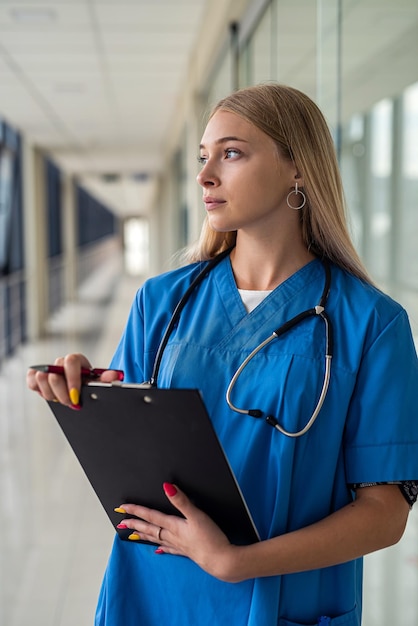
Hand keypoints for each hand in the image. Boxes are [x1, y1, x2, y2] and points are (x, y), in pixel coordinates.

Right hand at [26, 354, 120, 408]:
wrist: (78, 391)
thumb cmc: (88, 386)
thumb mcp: (98, 384)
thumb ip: (106, 379)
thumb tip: (114, 375)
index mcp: (77, 360)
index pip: (71, 362)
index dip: (72, 380)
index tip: (76, 397)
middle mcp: (61, 362)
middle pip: (54, 374)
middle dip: (61, 394)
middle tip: (70, 403)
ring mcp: (47, 368)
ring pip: (41, 378)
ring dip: (51, 394)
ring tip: (61, 400)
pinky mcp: (35, 375)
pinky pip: (31, 380)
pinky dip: (38, 390)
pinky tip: (50, 396)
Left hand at [117, 483, 236, 580]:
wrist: (221, 561)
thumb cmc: (210, 538)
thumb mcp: (197, 515)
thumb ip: (182, 501)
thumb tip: (167, 486)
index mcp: (173, 525)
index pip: (150, 516)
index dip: (136, 510)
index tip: (122, 508)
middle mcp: (172, 536)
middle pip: (149, 528)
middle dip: (135, 524)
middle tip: (121, 523)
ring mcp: (178, 545)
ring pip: (156, 539)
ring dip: (144, 535)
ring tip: (132, 535)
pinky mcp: (186, 552)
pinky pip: (169, 549)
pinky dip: (161, 548)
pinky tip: (157, 550)